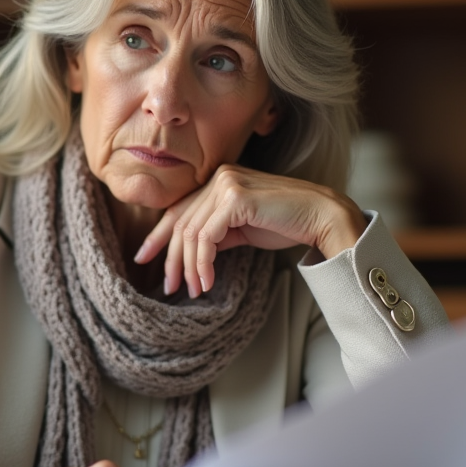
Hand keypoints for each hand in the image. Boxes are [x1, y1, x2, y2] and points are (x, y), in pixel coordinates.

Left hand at [134, 164, 367, 297]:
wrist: (321, 216)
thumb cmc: (287, 222)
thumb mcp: (243, 228)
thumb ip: (217, 233)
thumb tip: (192, 255)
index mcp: (219, 179)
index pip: (179, 209)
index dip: (158, 235)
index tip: (144, 257)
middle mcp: (219, 176)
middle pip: (180, 222)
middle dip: (171, 258)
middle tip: (168, 286)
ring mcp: (226, 184)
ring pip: (191, 232)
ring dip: (190, 267)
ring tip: (194, 290)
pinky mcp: (235, 198)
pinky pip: (207, 237)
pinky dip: (203, 263)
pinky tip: (207, 281)